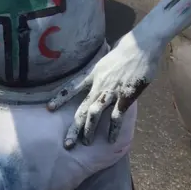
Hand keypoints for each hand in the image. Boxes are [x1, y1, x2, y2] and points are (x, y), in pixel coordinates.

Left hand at [47, 32, 162, 148]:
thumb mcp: (106, 58)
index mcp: (93, 73)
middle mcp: (98, 84)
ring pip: (95, 113)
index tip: (49, 108)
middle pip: (82, 108)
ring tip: (85, 143)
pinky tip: (110, 140)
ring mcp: (111, 91)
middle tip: (67, 143)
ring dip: (89, 129)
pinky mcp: (125, 97)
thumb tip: (96, 72)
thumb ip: (100, 68)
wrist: (141, 46)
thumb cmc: (126, 49)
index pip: (72, 87)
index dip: (60, 98)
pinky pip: (117, 116)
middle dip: (74, 127)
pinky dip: (113, 129)